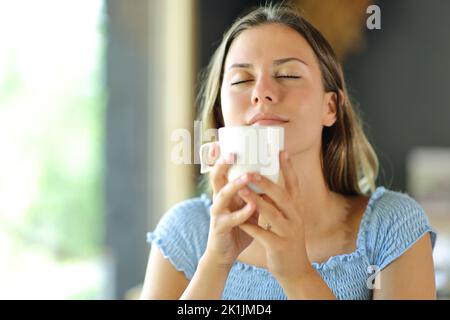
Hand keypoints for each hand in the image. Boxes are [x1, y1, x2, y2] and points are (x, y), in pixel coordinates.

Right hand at [203, 142, 258, 268]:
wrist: (226, 255)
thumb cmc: (237, 229)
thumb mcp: (247, 208)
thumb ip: (256, 195)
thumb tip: (272, 179)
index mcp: (225, 194)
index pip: (222, 171)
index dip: (222, 157)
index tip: (227, 142)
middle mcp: (219, 200)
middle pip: (216, 178)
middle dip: (222, 164)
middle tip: (233, 153)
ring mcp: (217, 214)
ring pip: (222, 196)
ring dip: (235, 186)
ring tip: (248, 177)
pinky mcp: (219, 229)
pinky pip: (230, 219)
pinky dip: (241, 213)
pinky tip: (252, 207)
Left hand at [237, 151, 312, 284]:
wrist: (296, 271)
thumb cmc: (287, 240)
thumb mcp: (289, 219)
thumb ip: (280, 203)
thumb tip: (267, 184)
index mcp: (298, 209)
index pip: (295, 185)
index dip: (289, 168)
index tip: (281, 151)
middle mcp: (296, 218)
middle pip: (282, 196)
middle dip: (267, 182)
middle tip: (252, 171)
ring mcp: (288, 232)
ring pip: (271, 213)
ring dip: (255, 200)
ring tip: (240, 188)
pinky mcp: (279, 246)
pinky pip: (262, 233)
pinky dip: (249, 225)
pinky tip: (238, 219)